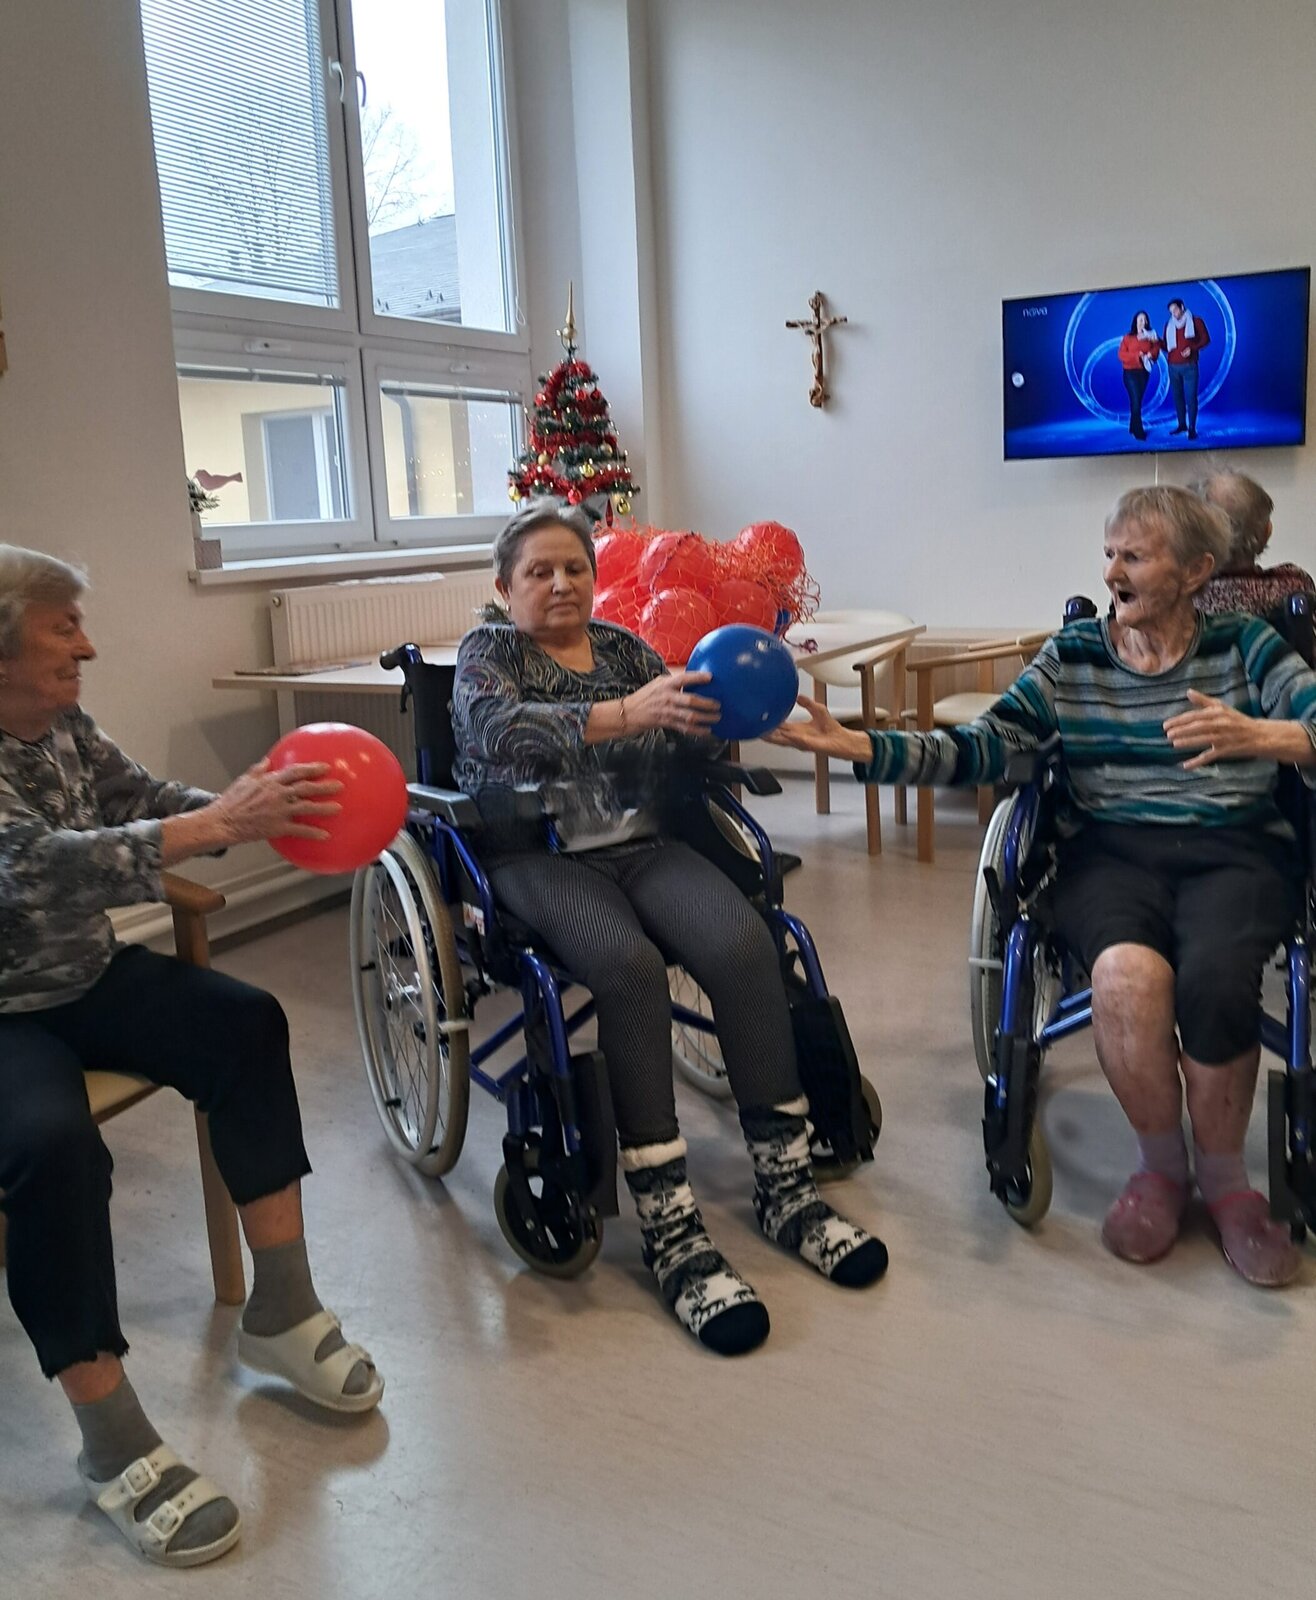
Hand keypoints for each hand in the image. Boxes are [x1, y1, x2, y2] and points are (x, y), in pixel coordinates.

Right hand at [210, 759, 342, 843]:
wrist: (223, 821)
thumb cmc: (230, 802)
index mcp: (270, 781)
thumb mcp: (243, 780)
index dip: (312, 768)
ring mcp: (278, 810)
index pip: (295, 771)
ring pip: (306, 807)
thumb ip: (258, 770)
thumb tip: (267, 760)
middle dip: (324, 786)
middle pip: (306, 788)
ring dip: (324, 808)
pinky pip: (299, 829)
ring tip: (338, 808)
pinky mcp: (277, 826)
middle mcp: (277, 794)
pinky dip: (313, 832)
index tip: (325, 767)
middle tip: (339, 786)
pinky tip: (325, 835)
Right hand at [623, 671, 721, 734]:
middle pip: (690, 700)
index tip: (710, 677)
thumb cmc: (646, 696)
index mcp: (665, 684)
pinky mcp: (667, 723)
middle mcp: (667, 697)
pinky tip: (707, 731)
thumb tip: (694, 674)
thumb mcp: (658, 683)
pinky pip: (685, 728)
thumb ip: (674, 680)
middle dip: (706, 703)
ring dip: (705, 718)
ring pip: (689, 716)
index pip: (683, 679)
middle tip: (718, 705)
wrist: (629, 713)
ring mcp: (667, 711)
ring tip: (716, 718)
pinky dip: (697, 731)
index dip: (697, 678)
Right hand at [763, 696, 871, 760]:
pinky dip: (790, 738)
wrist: (842, 740)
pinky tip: (784, 734)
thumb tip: (798, 696)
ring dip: (773, 737)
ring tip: (762, 733)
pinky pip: (797, 741)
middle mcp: (796, 737)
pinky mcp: (809, 745)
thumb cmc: (831, 729)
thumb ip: (807, 703)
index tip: (760, 718)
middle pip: (776, 735)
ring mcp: (801, 742)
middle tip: (755, 728)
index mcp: (796, 729)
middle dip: (765, 732)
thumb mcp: (818, 709)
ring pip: (783, 740)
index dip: (770, 723)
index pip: (779, 726)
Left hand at [1164, 690, 1273, 768]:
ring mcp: (1225, 738)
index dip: (1180, 720)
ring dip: (1189, 742)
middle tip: (1167, 734)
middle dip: (1182, 730)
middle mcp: (1222, 724)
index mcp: (1218, 713)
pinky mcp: (1228, 750)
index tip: (1166, 724)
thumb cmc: (1237, 720)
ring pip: (1205, 739)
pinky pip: (1211, 756)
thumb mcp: (1222, 708)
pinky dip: (1198, 761)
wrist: (1260, 734)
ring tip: (1174, 744)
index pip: (1196, 716)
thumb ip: (1204, 701)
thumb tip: (1188, 692)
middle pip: (1199, 726)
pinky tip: (1185, 766)